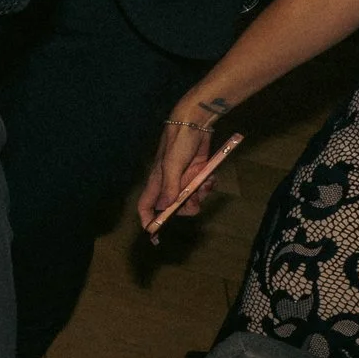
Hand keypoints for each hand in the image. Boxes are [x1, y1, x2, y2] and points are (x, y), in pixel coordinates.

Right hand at [137, 114, 218, 237]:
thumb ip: (170, 186)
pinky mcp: (196, 173)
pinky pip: (201, 188)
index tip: (155, 234)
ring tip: (207, 183)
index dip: (148, 220)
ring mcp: (183, 179)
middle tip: (196, 202)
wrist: (195, 123)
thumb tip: (168, 207)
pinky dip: (208, 186)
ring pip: (190, 199)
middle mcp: (169, 183)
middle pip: (173, 207)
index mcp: (157, 182)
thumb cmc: (178, 142)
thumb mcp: (172, 164)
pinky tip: (211, 177)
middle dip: (185, 208)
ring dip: (200, 196)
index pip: (146, 206)